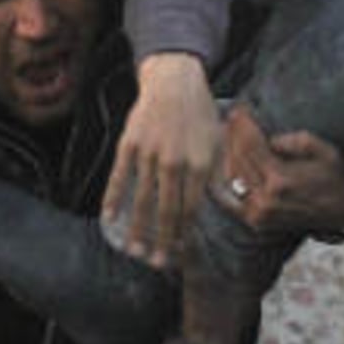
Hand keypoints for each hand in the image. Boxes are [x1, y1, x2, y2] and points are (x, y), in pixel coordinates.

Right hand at [107, 52, 222, 267]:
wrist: (174, 81)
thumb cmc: (200, 114)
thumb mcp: (218, 144)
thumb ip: (222, 177)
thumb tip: (234, 205)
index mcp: (199, 163)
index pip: (191, 208)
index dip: (184, 232)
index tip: (179, 252)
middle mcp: (175, 161)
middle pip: (166, 209)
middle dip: (162, 239)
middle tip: (157, 263)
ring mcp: (150, 153)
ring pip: (142, 198)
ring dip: (137, 227)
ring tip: (134, 250)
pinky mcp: (129, 144)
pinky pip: (119, 177)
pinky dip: (112, 199)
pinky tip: (109, 218)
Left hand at [219, 105, 343, 231]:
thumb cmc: (337, 174)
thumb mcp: (322, 149)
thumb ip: (294, 141)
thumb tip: (269, 138)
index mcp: (280, 180)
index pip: (250, 145)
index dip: (243, 124)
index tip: (239, 108)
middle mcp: (265, 200)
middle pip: (238, 159)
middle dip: (234, 134)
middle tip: (233, 116)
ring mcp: (259, 214)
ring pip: (232, 176)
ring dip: (229, 152)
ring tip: (232, 133)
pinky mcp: (257, 221)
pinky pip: (232, 196)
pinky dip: (228, 177)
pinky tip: (230, 160)